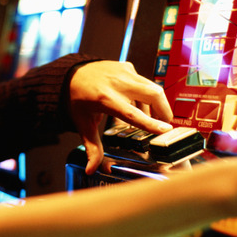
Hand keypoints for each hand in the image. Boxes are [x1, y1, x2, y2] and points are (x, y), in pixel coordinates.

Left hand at [68, 60, 172, 174]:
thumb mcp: (83, 123)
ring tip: (152, 117)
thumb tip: (92, 170)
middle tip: (165, 125)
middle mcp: (116, 83)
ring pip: (152, 87)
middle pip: (151, 94)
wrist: (70, 75)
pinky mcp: (127, 67)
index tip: (166, 130)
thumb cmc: (77, 99)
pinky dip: (146, 95)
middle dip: (164, 110)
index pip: (133, 113)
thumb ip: (92, 147)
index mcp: (104, 99)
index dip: (150, 123)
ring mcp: (123, 72)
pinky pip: (144, 82)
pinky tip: (139, 105)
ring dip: (157, 103)